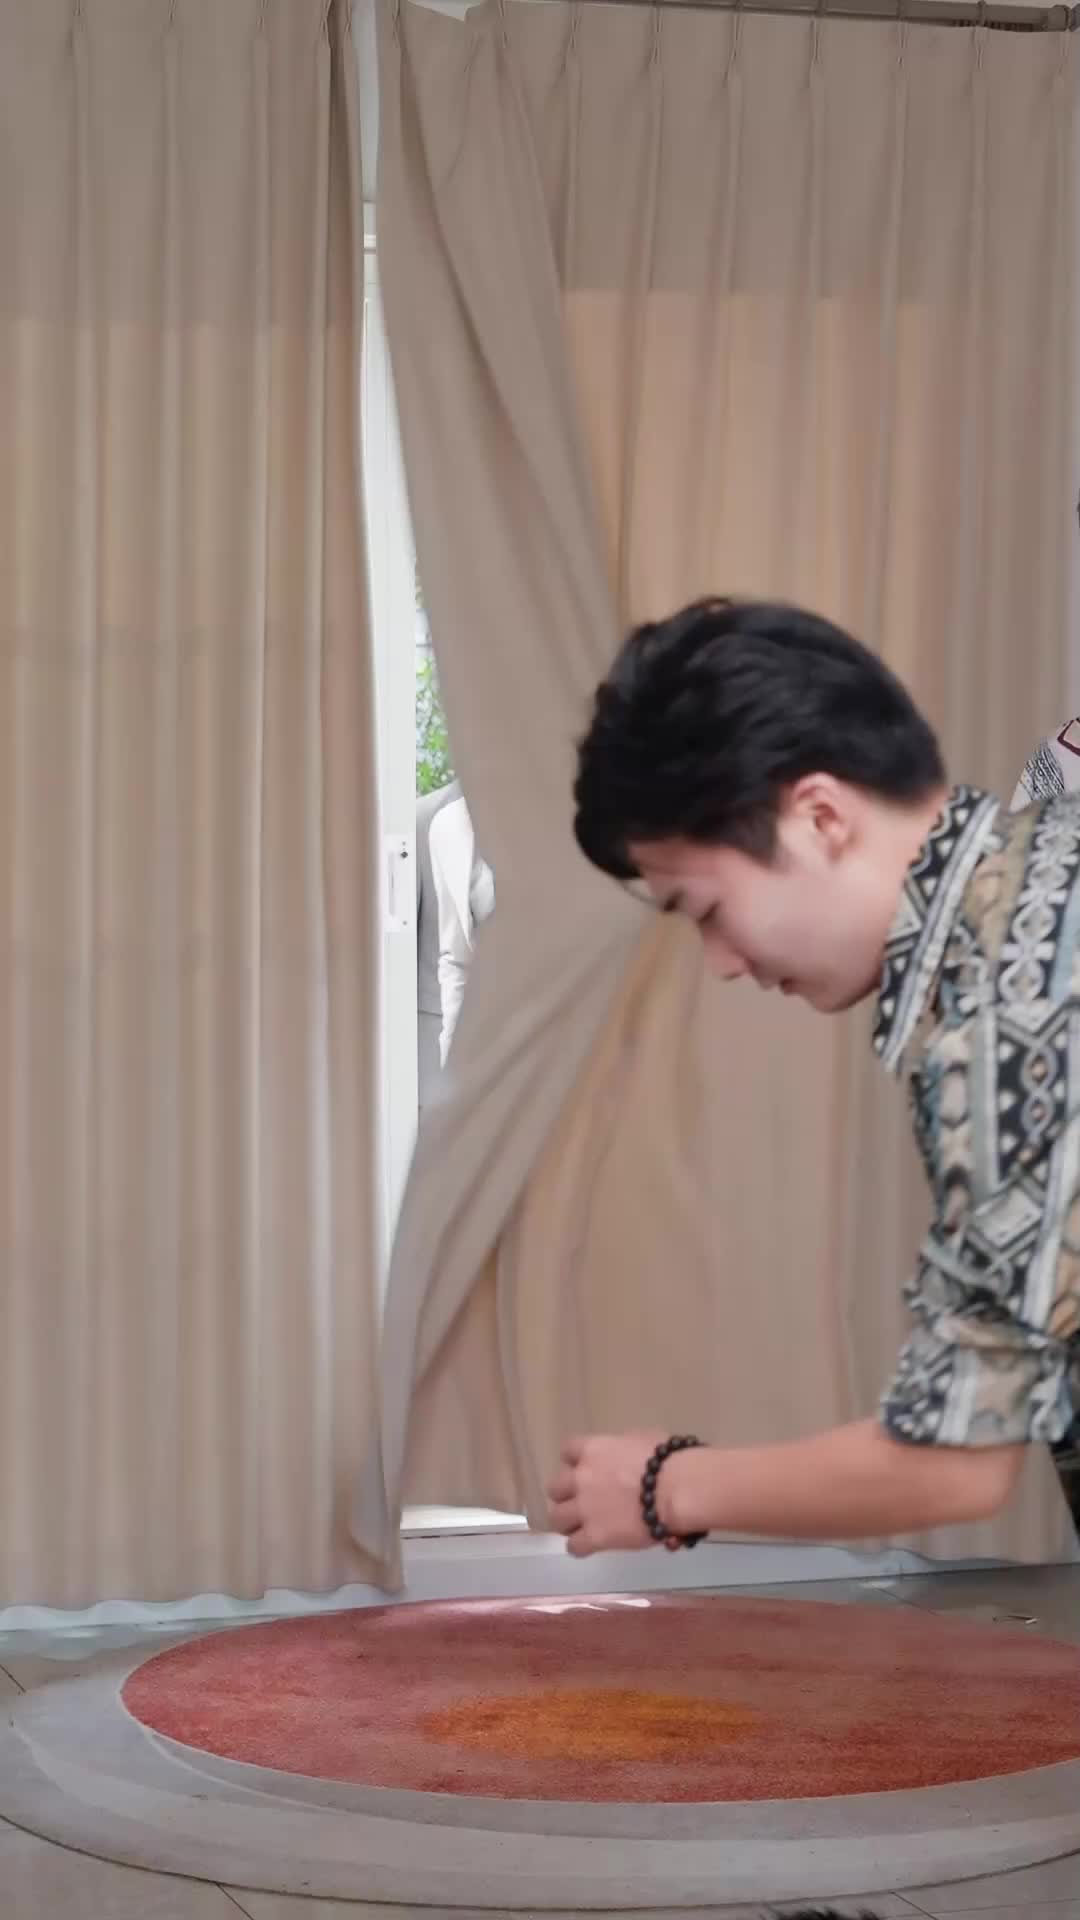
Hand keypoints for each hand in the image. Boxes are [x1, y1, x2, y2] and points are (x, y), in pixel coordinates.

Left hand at [546, 1430, 667, 1556]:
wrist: (676, 1490)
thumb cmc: (666, 1460)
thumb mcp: (641, 1439)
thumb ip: (621, 1448)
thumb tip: (623, 1457)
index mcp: (593, 1450)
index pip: (567, 1451)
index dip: (575, 1462)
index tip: (585, 1470)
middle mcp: (581, 1478)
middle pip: (554, 1488)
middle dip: (567, 1495)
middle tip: (583, 1502)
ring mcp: (584, 1508)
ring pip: (556, 1519)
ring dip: (567, 1522)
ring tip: (582, 1527)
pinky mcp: (594, 1536)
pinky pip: (573, 1546)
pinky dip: (579, 1547)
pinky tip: (590, 1546)